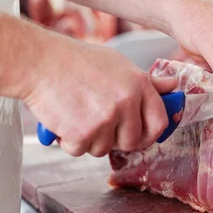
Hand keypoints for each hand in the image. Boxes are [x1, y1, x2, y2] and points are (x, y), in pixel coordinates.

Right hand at [24, 40, 175, 156]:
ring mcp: (105, 118)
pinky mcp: (82, 133)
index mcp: (139, 85)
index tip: (139, 136)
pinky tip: (63, 120)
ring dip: (90, 140)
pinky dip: (70, 142)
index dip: (149, 134)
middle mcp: (126, 102)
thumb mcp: (119, 64)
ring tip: (77, 114)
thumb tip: (173, 86)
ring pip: (104, 149)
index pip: (159, 122)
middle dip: (116, 139)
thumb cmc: (77, 61)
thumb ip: (147, 81)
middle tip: (98, 124)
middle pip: (132, 142)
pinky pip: (80, 150)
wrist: (39, 61)